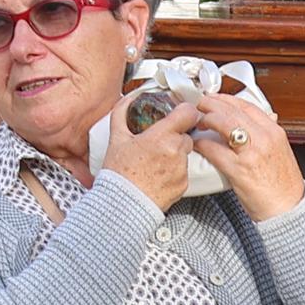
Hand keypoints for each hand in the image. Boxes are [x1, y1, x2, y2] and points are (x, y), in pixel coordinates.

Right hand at [103, 93, 207, 208]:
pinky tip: (158, 174)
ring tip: (154, 161)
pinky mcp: (184, 184)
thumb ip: (122, 113)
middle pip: (186, 134)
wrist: (122, 205)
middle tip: (157, 142)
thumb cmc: (119, 174)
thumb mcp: (116, 138)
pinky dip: (174, 170)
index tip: (178, 113)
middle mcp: (176, 152)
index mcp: (161, 136)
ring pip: (185, 153)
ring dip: (174, 153)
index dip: (184, 111)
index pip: (188, 113)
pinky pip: (184, 170)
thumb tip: (129, 99)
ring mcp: (182, 169)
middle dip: (174, 135)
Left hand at [190, 87, 304, 217]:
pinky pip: (214, 150)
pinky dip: (202, 144)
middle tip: (200, 106)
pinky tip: (197, 144)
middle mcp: (264, 138)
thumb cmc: (283, 185)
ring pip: (223, 124)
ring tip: (197, 122)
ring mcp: (251, 153)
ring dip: (206, 120)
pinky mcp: (239, 169)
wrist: (288, 208)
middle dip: (212, 105)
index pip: (247, 106)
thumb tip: (261, 121)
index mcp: (274, 132)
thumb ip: (268, 135)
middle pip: (232, 111)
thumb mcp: (280, 152)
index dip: (227, 99)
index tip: (216, 98)